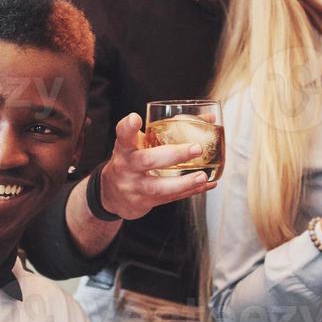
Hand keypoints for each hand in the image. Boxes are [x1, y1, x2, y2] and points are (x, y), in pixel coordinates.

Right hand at [96, 113, 213, 220]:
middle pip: (148, 160)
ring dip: (184, 182)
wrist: (112, 195)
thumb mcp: (136, 145)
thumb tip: (208, 119)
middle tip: (196, 149)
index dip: (128, 127)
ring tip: (203, 176)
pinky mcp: (144, 202)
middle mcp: (126, 167)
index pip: (123, 135)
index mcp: (124, 149)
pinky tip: (207, 184)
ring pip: (159, 186)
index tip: (136, 119)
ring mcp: (135, 187)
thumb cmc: (132, 162)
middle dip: (174, 155)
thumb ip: (161, 130)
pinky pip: (170, 198)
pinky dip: (190, 191)